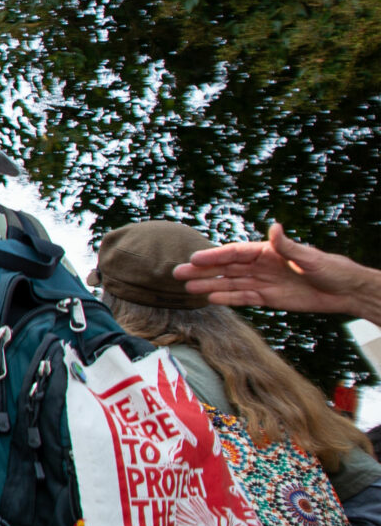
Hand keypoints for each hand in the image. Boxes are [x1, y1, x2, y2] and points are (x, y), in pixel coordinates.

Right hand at [176, 222, 380, 320]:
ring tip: (187, 288)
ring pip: (230, 283)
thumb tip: (274, 227)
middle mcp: (261, 265)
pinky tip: (211, 299)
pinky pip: (244, 298)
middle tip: (179, 273)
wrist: (346, 292)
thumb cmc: (332, 269)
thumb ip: (287, 245)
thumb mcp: (310, 257)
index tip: (195, 258)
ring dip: (209, 285)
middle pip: (227, 268)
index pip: (235, 253)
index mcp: (268, 251)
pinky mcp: (269, 298)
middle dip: (203, 270)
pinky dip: (227, 299)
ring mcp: (263, 282)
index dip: (215, 255)